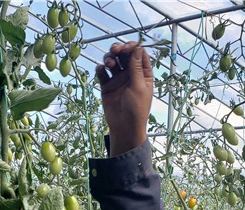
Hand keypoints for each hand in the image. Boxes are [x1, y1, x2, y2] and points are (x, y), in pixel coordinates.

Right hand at [94, 41, 152, 155]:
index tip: (126, 46)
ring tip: (109, 64)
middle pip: (124, 55)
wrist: (124, 127)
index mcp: (143, 73)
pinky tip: (101, 70)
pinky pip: (102, 73)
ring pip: (112, 61)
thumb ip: (136, 67)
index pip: (138, 54)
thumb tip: (137, 48)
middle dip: (119, 49)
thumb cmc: (136, 109)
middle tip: (115, 50)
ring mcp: (118, 79)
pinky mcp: (107, 86)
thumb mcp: (139, 86)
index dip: (132, 47)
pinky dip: (101, 68)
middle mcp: (130, 74)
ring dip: (109, 58)